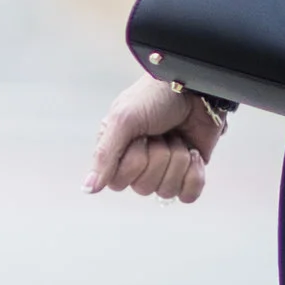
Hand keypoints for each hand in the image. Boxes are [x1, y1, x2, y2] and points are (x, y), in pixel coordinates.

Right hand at [86, 77, 223, 203]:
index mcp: (116, 152)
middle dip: (158, 157)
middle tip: (161, 134)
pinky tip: (193, 154)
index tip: (140, 137)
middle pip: (144, 188)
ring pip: (167, 191)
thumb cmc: (155, 97)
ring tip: (177, 137)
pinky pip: (188, 195)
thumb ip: (104, 155)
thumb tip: (88, 188)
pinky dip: (194, 174)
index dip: (134, 161)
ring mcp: (164, 170)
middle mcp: (138, 165)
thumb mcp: (124, 120)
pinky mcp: (188, 173)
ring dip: (177, 160)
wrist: (197, 89)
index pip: (118, 182)